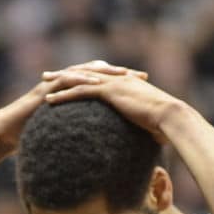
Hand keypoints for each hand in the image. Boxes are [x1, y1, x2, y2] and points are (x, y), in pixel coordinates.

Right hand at [0, 63, 139, 153]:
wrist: (6, 133)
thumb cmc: (31, 137)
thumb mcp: (62, 137)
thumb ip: (79, 139)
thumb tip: (98, 155)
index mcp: (73, 94)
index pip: (102, 85)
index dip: (123, 87)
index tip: (144, 90)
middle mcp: (66, 85)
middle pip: (98, 73)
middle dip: (121, 74)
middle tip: (142, 77)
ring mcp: (55, 84)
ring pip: (84, 72)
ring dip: (105, 72)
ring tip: (125, 74)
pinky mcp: (45, 89)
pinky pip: (66, 80)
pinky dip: (81, 79)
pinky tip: (96, 81)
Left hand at [42, 61, 183, 143]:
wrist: (171, 117)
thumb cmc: (165, 124)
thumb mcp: (148, 122)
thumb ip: (139, 125)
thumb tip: (142, 141)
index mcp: (127, 83)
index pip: (99, 77)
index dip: (83, 78)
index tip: (68, 80)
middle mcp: (119, 78)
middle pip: (85, 73)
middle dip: (65, 74)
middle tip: (48, 76)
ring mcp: (114, 83)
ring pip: (79, 79)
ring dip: (59, 81)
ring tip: (43, 84)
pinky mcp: (110, 91)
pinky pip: (81, 92)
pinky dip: (64, 95)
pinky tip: (49, 101)